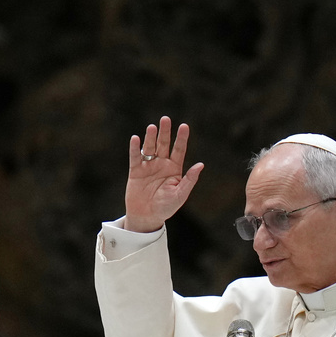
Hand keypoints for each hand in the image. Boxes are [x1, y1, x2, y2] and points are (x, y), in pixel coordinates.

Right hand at [124, 116, 203, 232]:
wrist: (147, 217)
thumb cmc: (166, 207)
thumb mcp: (180, 195)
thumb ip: (189, 180)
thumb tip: (201, 165)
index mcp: (175, 169)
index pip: (179, 150)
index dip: (181, 138)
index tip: (184, 126)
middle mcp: (162, 164)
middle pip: (164, 144)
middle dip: (165, 132)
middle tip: (166, 119)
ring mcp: (148, 166)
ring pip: (150, 148)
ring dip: (151, 138)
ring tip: (152, 127)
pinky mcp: (136, 171)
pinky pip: (135, 157)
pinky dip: (135, 148)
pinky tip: (136, 139)